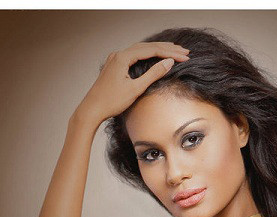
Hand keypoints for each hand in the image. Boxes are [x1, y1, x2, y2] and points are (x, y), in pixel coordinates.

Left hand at [75, 42, 189, 124]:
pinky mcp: (115, 65)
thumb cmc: (111, 101)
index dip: (169, 53)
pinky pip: (135, 55)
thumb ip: (153, 74)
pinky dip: (148, 55)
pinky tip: (156, 56)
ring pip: (141, 50)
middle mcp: (118, 54)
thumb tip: (169, 62)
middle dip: (167, 49)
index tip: (184, 57)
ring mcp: (116, 59)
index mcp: (122, 57)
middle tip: (184, 52)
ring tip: (174, 51)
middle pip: (147, 47)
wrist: (92, 109)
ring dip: (158, 50)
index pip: (151, 50)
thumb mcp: (135, 89)